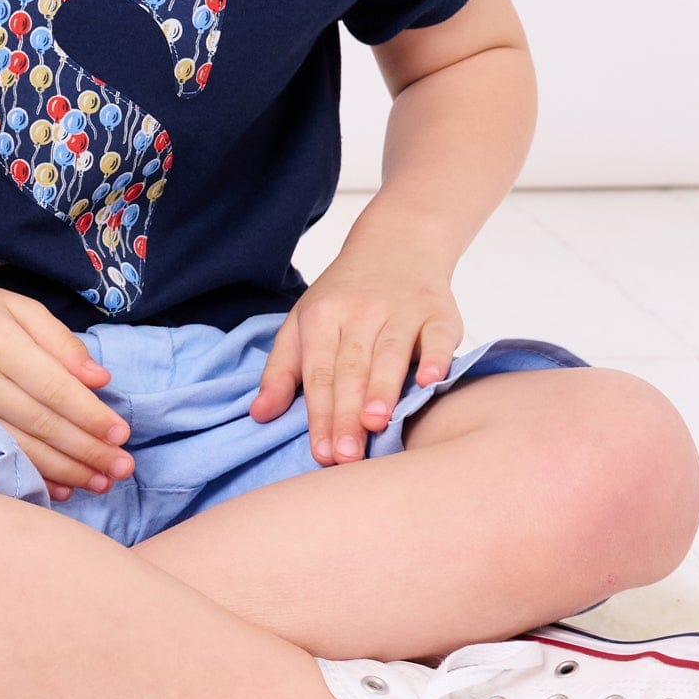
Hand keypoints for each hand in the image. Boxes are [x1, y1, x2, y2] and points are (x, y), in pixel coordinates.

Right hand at [0, 272, 130, 498]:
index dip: (90, 415)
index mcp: (0, 341)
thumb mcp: (18, 306)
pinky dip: (33, 475)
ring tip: (100, 483)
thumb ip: (61, 341)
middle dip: (87, 450)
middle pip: (42, 423)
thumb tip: (100, 379)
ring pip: (22, 447)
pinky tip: (60, 488)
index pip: (55, 387)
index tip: (122, 435)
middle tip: (123, 469)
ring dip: (66, 469)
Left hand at [250, 213, 462, 462]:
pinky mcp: (438, 312)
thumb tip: (259, 414)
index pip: (318, 373)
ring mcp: (401, 310)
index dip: (319, 414)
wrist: (397, 243)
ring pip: (390, 353)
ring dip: (383, 388)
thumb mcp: (303, 323)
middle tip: (346, 456)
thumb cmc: (344, 296)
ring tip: (376, 423)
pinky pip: (438, 337)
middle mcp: (360, 312)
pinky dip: (437, 358)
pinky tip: (432, 382)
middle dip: (347, 413)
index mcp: (321, 316)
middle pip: (351, 369)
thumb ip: (282, 370)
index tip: (322, 454)